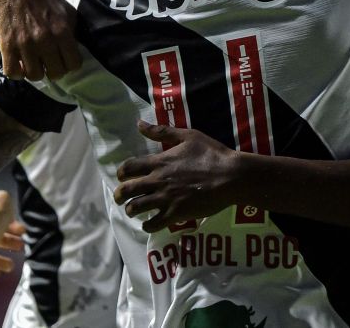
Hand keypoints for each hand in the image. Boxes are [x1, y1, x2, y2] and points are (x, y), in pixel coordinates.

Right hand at [0, 0, 82, 79]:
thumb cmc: (43, 0)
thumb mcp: (67, 11)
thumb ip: (73, 31)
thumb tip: (77, 50)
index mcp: (62, 31)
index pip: (74, 64)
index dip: (70, 64)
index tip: (64, 60)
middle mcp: (45, 39)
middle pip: (56, 73)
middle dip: (54, 70)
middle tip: (49, 63)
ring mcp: (25, 44)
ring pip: (35, 76)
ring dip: (36, 72)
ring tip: (35, 63)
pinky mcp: (7, 45)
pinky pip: (13, 72)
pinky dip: (18, 73)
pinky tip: (20, 65)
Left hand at [114, 121, 240, 232]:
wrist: (230, 176)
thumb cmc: (211, 153)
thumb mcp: (188, 136)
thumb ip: (162, 131)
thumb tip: (139, 124)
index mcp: (159, 162)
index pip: (128, 168)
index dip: (120, 174)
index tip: (121, 177)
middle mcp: (158, 181)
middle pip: (127, 190)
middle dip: (119, 195)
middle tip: (120, 198)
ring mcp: (166, 199)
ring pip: (136, 208)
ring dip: (131, 210)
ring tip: (133, 211)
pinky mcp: (176, 214)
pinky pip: (154, 224)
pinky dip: (148, 225)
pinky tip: (149, 223)